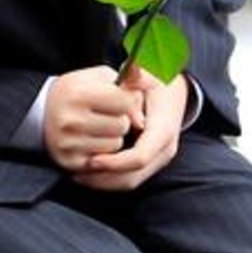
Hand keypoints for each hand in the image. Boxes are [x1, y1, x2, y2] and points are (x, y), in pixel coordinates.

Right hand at [43, 65, 144, 171]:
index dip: (129, 101)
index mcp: (79, 93)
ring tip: (98, 127)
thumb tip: (142, 118)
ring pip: (116, 144)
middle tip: (107, 114)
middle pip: (122, 125)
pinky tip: (91, 141)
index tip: (123, 100)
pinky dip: (103, 152)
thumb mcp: (96, 76)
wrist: (42, 112)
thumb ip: (124, 84)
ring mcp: (69, 142)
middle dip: (121, 119)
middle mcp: (71, 119)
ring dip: (113, 137)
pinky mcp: (70, 161)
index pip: (124, 101)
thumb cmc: (76, 91)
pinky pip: (104, 161)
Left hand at [73, 68, 188, 191]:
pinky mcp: (150, 162)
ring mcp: (158, 159)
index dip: (115, 162)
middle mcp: (163, 149)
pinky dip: (109, 179)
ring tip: (78, 174)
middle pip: (133, 176)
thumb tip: (132, 70)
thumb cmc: (157, 82)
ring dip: (104, 182)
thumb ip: (138, 74)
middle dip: (104, 177)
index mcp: (164, 130)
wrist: (174, 91)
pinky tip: (88, 172)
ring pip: (130, 181)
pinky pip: (130, 178)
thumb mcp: (149, 74)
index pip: (140, 157)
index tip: (91, 158)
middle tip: (77, 172)